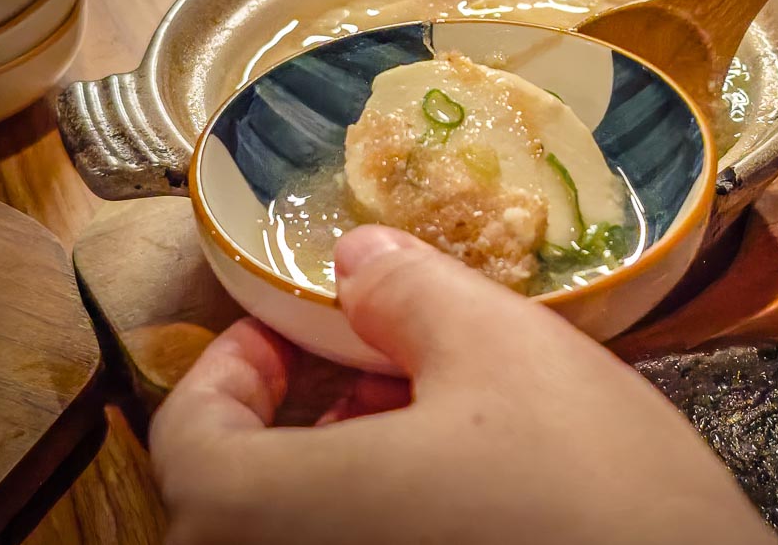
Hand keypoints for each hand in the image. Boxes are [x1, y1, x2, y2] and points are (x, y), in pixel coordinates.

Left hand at [151, 226, 777, 544]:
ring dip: (341, 462)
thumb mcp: (498, 344)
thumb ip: (406, 287)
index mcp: (285, 513)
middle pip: (241, 494)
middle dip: (296, 414)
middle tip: (370, 361)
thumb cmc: (586, 483)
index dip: (223, 373)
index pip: (191, 443)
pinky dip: (381, 510)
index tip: (284, 333)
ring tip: (430, 409)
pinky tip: (464, 475)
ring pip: (305, 529)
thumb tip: (359, 258)